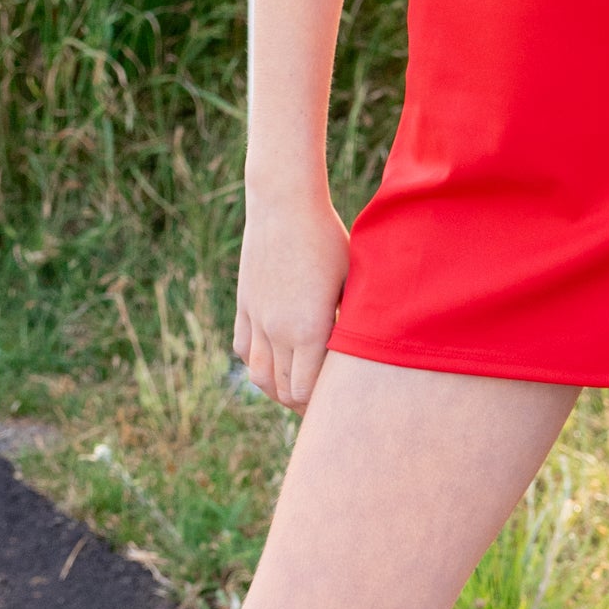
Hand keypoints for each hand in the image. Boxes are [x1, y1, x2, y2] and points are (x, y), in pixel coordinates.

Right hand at [234, 189, 351, 408]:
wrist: (284, 205)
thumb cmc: (328, 240)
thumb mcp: (352, 281)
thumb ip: (352, 325)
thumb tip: (364, 356)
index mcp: (308, 330)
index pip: (306, 391)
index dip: (322, 404)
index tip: (340, 402)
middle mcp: (277, 331)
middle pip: (282, 390)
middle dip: (302, 403)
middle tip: (323, 404)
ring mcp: (256, 319)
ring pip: (258, 375)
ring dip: (276, 388)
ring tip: (296, 388)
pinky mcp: (245, 304)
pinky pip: (244, 348)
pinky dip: (257, 363)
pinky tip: (274, 358)